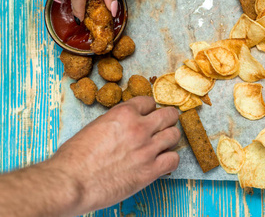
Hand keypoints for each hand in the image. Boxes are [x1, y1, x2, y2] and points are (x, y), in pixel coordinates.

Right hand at [51, 97, 179, 213]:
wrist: (71, 182)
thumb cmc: (74, 157)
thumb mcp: (94, 127)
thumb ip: (115, 123)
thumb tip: (124, 126)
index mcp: (124, 114)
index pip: (149, 102)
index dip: (149, 109)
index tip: (148, 115)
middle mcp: (139, 128)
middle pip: (169, 115)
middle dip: (168, 118)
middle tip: (164, 125)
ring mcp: (147, 149)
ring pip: (174, 135)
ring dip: (170, 138)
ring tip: (164, 143)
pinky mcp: (150, 170)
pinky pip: (174, 159)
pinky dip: (170, 160)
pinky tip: (162, 162)